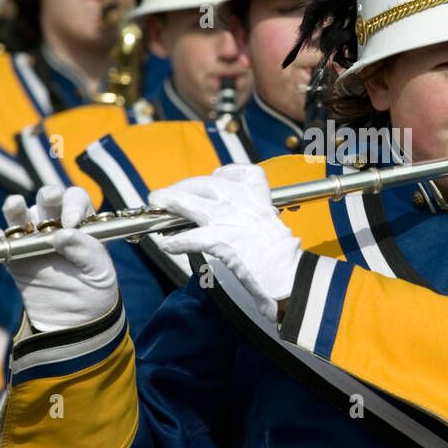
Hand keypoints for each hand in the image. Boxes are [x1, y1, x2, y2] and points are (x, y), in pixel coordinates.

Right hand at [0, 185, 116, 331]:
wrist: (74, 320)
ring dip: (16, 208)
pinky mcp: (13, 255)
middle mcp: (56, 223)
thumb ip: (87, 252)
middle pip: (49, 200)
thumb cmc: (94, 291)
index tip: (71, 222)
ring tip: (14, 206)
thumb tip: (64, 234)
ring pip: (22, 215)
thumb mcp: (100, 273)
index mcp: (82, 223)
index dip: (74, 205)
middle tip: (51, 199)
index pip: (76, 200)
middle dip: (48, 196)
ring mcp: (32, 237)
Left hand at [148, 164, 301, 320]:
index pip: (244, 172)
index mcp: (260, 200)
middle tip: (172, 192)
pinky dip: (176, 242)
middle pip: (207, 183)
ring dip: (170, 202)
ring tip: (156, 203)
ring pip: (191, 203)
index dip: (226, 172)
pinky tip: (167, 245)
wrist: (291, 275)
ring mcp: (230, 219)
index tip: (217, 175)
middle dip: (185, 186)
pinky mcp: (220, 239)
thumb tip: (246, 234)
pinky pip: (189, 237)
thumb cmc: (285, 262)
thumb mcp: (275, 232)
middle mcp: (243, 203)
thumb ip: (258, 225)